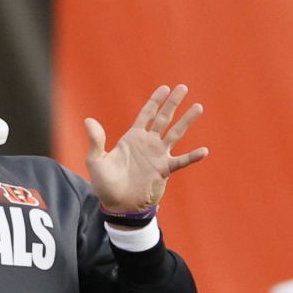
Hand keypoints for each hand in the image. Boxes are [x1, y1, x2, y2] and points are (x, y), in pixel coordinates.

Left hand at [84, 84, 208, 213]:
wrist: (118, 205)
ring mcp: (158, 156)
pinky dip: (192, 156)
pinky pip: (181, 161)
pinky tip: (204, 151)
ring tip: (198, 107)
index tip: (164, 88)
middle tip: (183, 87)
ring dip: (186, 121)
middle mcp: (148, 144)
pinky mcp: (164, 170)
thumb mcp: (96, 161)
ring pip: (175, 134)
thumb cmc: (105, 184)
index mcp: (132, 138)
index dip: (155, 101)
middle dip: (173, 103)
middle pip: (163, 118)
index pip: (146, 114)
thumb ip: (95, 141)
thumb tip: (88, 120)